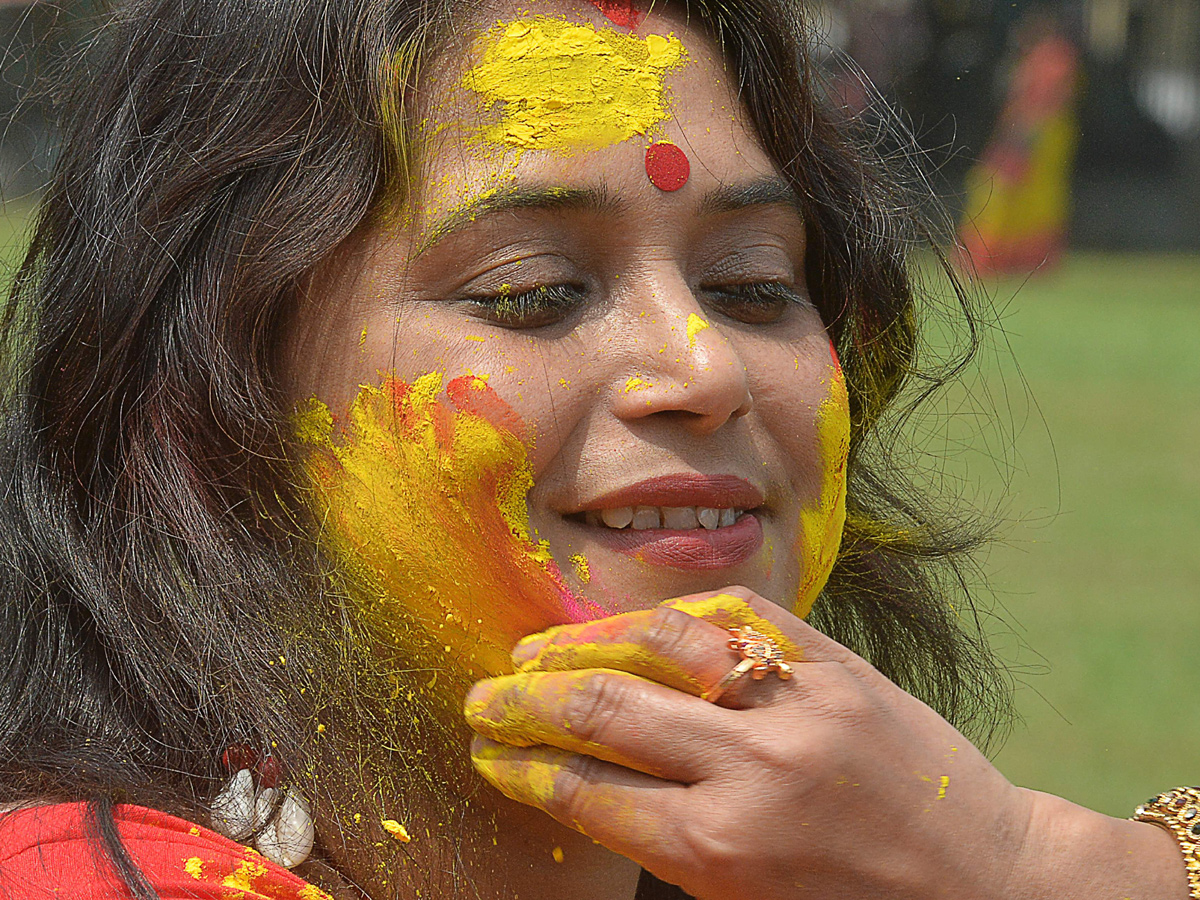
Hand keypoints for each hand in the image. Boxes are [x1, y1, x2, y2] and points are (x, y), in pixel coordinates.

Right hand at [462, 587, 1036, 898]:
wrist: (987, 882)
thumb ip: (667, 842)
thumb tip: (586, 781)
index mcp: (719, 849)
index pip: (585, 790)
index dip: (520, 766)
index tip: (486, 751)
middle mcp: (749, 769)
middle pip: (602, 711)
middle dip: (523, 702)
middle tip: (480, 694)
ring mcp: (796, 704)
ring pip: (661, 643)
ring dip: (583, 640)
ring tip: (538, 646)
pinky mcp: (836, 664)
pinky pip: (739, 612)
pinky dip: (679, 610)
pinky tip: (637, 621)